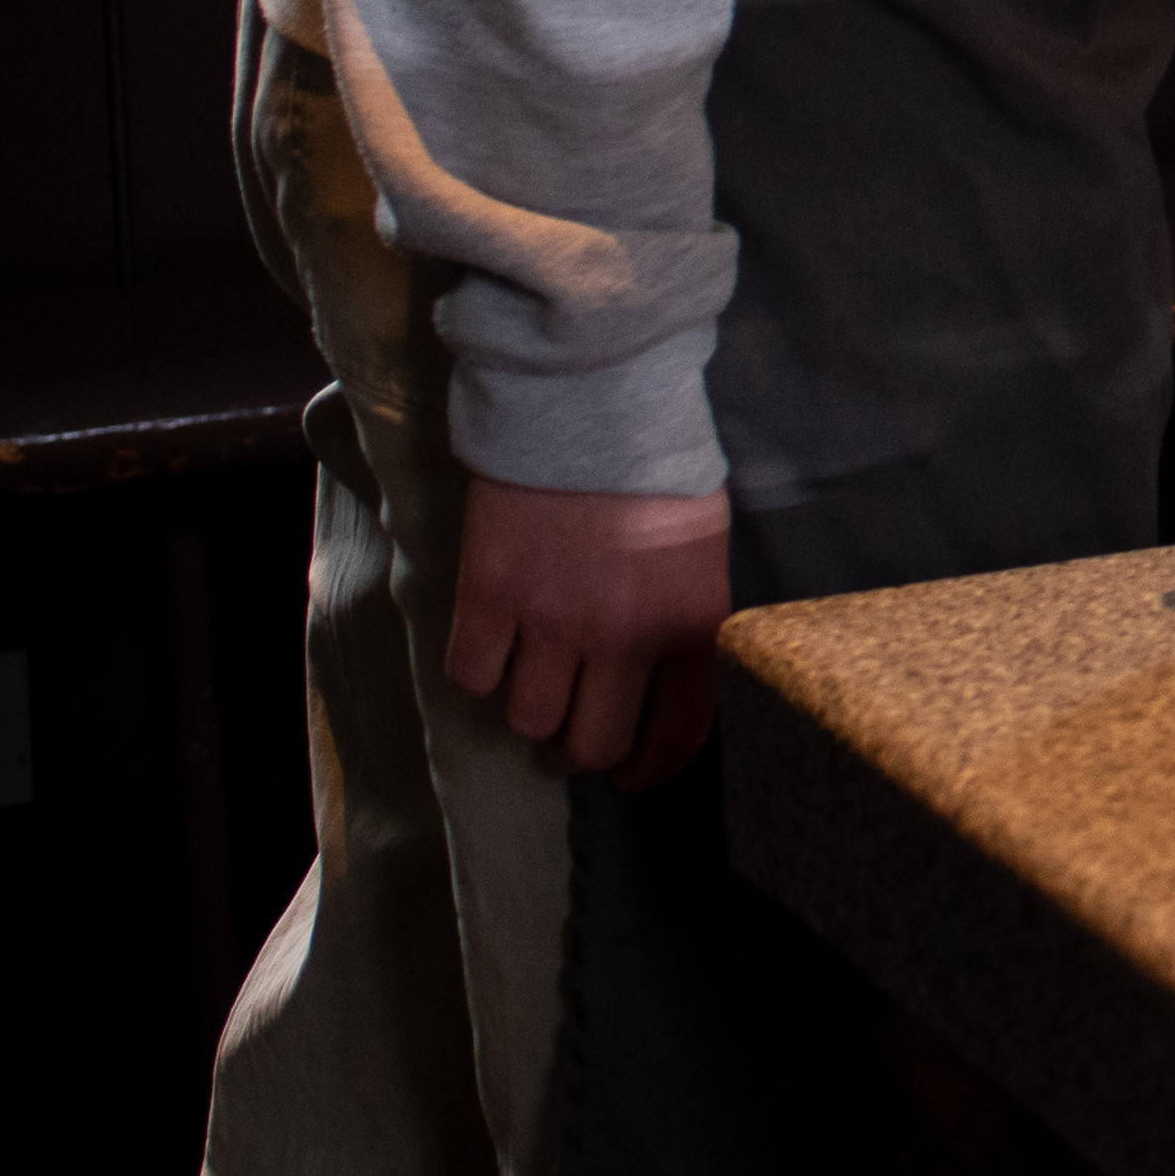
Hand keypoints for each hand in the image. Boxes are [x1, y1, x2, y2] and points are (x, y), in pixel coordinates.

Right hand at [439, 475, 733, 783]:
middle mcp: (624, 635)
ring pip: (526, 721)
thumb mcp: (702, 554)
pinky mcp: (491, 594)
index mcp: (689, 624)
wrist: (596, 401)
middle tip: (572, 730)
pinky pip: (472, 676)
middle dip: (579, 751)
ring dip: (529, 711)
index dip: (648, 771)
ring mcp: (553, 618)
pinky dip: (480, 672)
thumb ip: (685, 625)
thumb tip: (663, 689)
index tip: (631, 773)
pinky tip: (496, 645)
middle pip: (589, 747)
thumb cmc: (657, 474)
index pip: (675, 739)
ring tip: (535, 682)